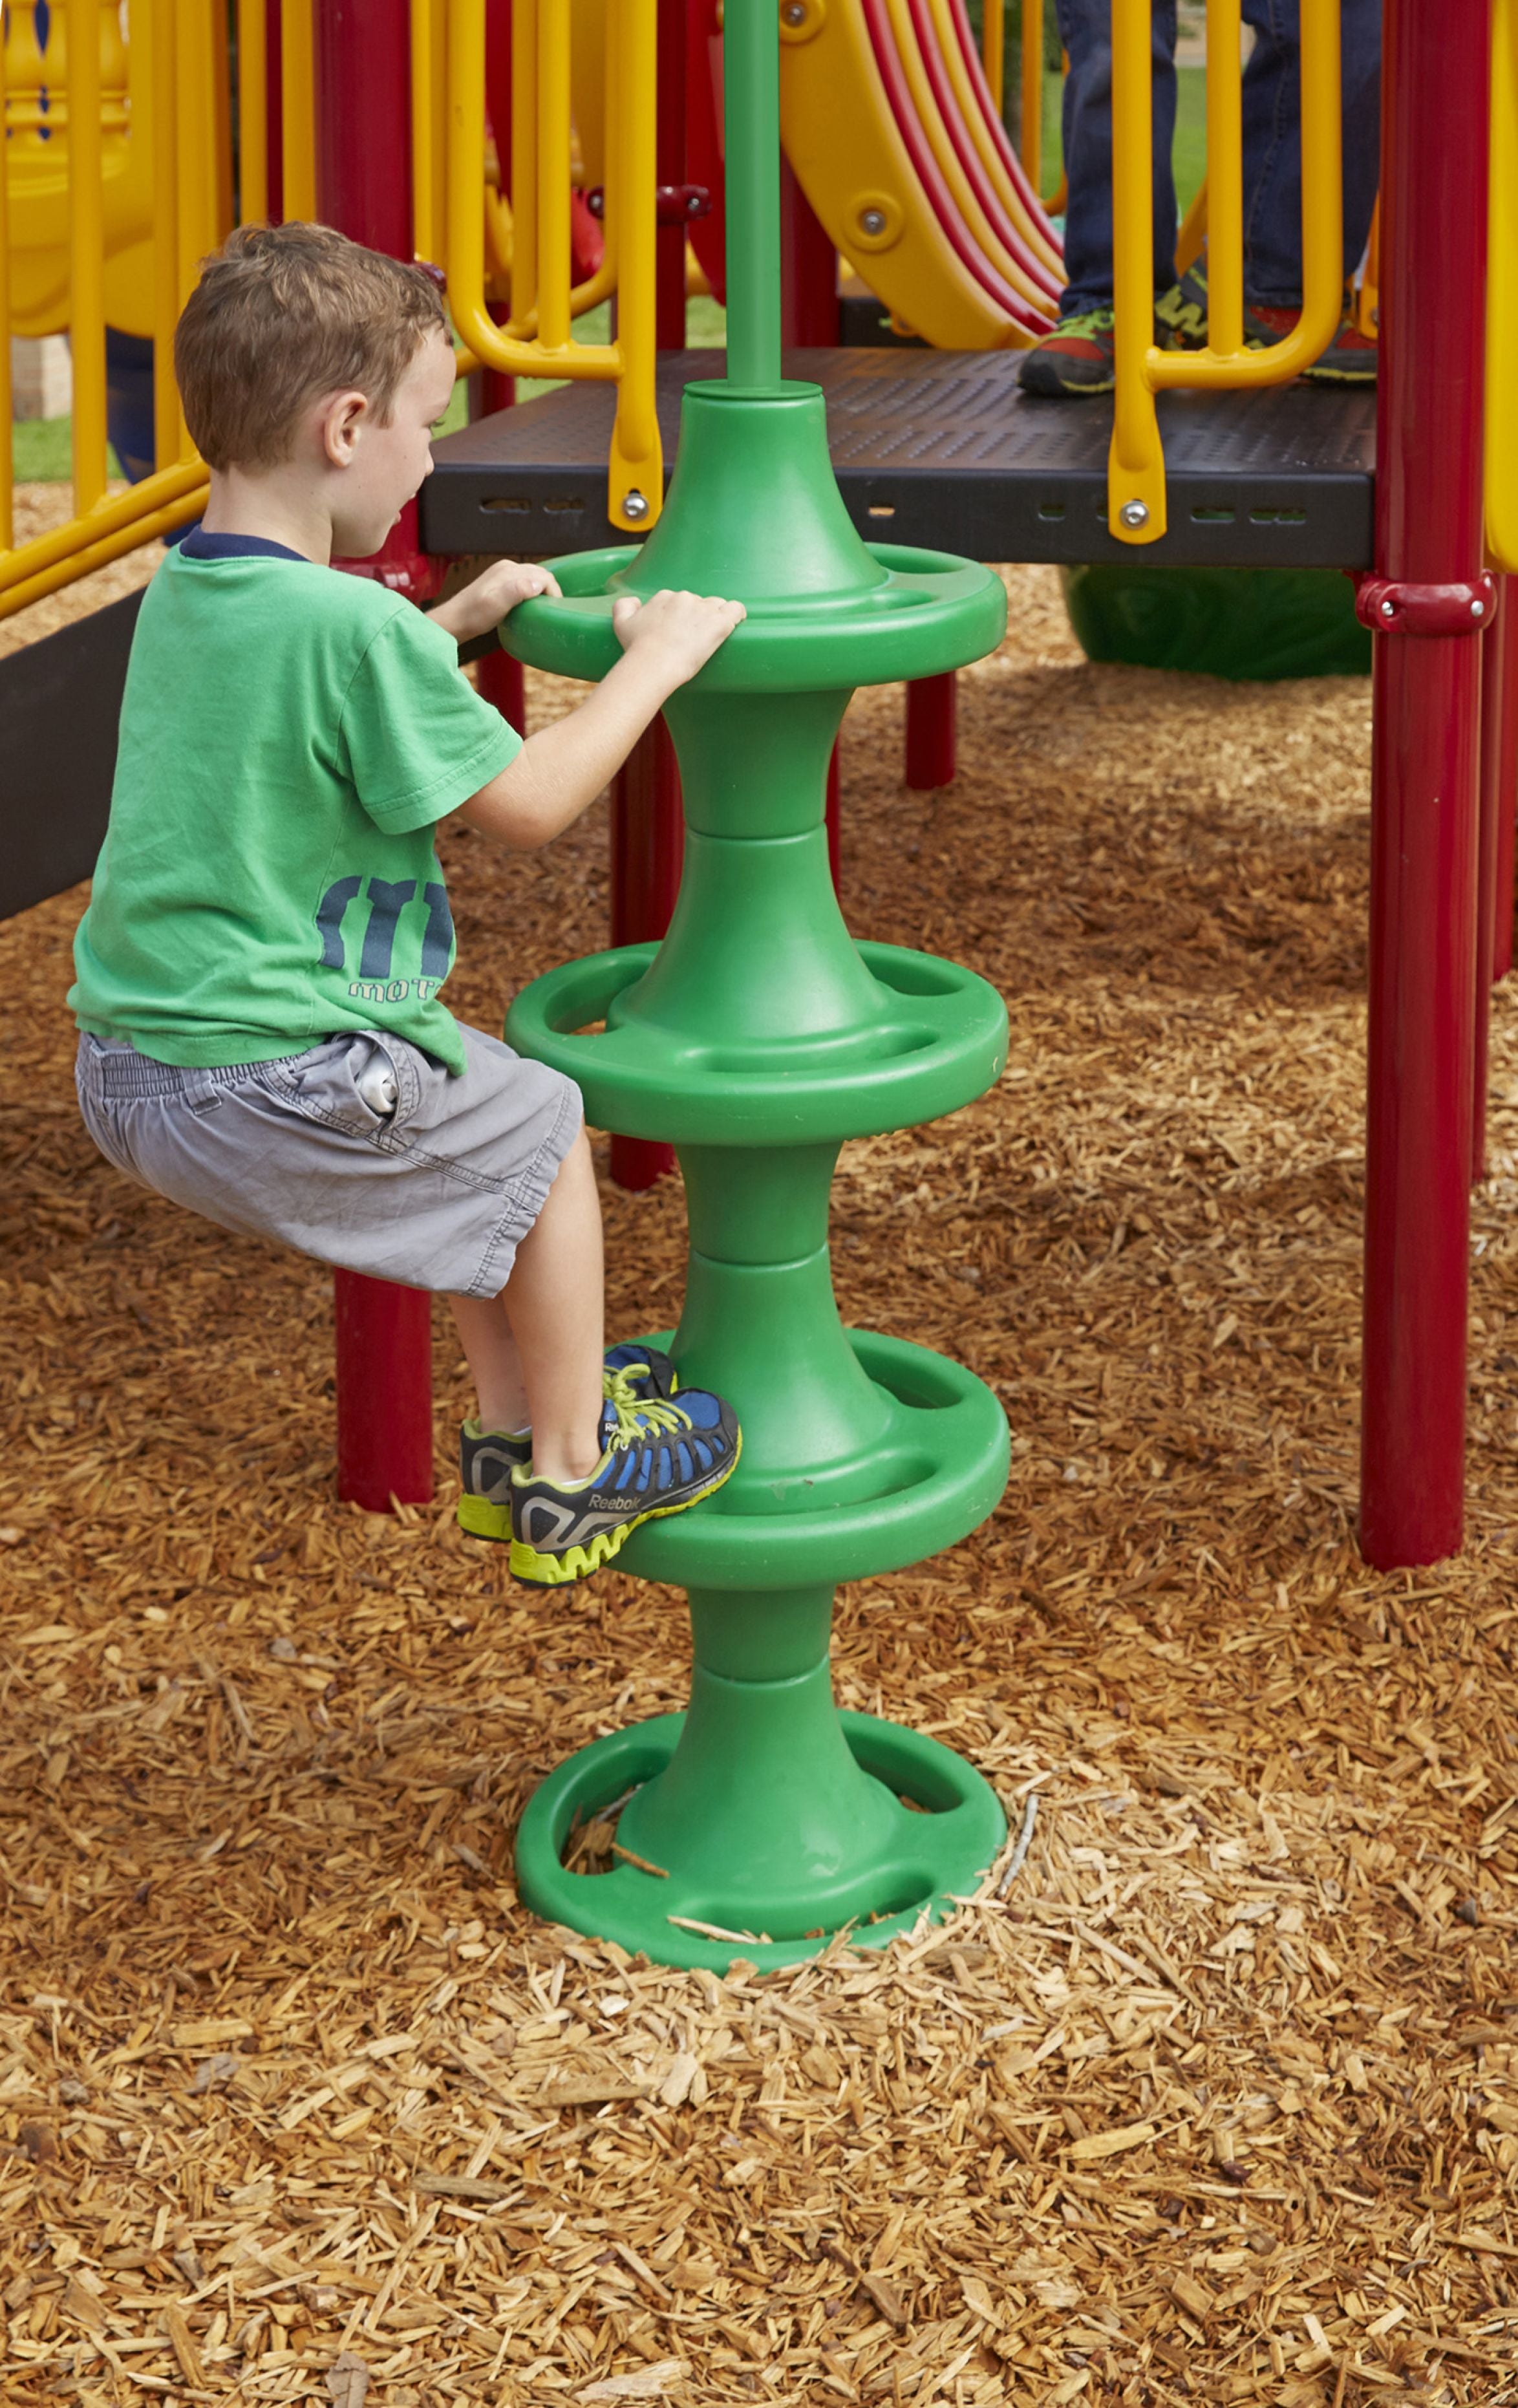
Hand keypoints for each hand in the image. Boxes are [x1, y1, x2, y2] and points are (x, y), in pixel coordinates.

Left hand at [430, 559, 562, 645]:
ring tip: (544, 609)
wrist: (455, 620)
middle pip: (540, 574)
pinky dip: (533, 591)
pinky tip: (530, 605)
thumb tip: (538, 583)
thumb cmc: (474, 616)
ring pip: (533, 578)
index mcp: (509, 571)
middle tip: (553, 611)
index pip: (543, 576)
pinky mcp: (500, 581)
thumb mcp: (496, 605)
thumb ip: (516, 591)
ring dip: (542, 591)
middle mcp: (507, 567)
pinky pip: (524, 582)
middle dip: (550, 591)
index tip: (556, 611)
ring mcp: (503, 573)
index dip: (554, 592)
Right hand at [611, 588, 746, 689]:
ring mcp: (704, 609)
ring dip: (716, 617)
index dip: (682, 617)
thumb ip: (624, 606)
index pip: (680, 601)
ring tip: (712, 635)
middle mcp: (685, 598)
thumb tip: (634, 602)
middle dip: (699, 618)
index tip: (680, 632)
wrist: (653, 663)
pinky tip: (737, 624)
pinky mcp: (719, 623)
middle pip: (699, 603)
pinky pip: (736, 610)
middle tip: (694, 640)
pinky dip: (738, 615)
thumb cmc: (637, 648)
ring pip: (718, 606)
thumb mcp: (621, 623)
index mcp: (665, 597)